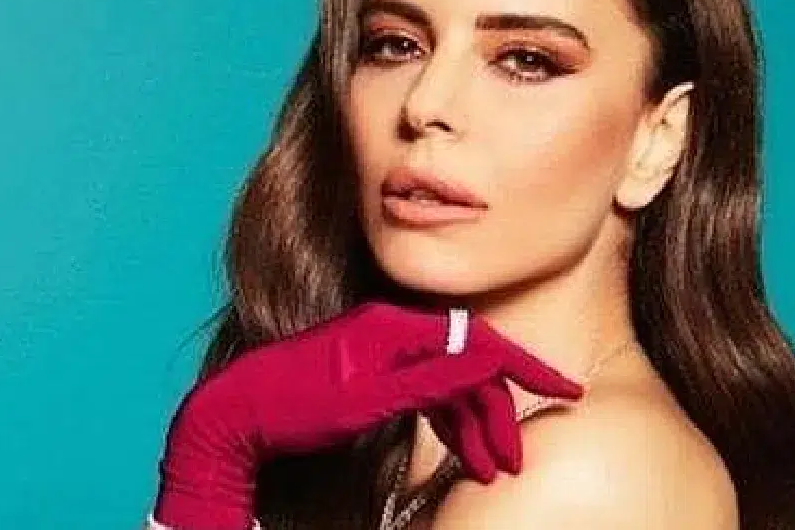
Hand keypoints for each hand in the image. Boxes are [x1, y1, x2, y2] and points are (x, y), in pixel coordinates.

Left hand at [151, 300, 583, 529]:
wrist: (230, 415)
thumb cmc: (287, 407)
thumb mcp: (362, 401)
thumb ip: (426, 381)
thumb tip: (485, 365)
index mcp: (394, 328)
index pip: (477, 341)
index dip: (525, 367)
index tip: (565, 390)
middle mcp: (392, 332)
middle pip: (467, 366)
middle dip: (497, 413)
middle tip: (513, 459)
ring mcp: (381, 352)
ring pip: (448, 383)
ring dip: (473, 424)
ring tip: (489, 467)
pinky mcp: (370, 372)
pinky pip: (425, 392)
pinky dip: (446, 421)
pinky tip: (458, 451)